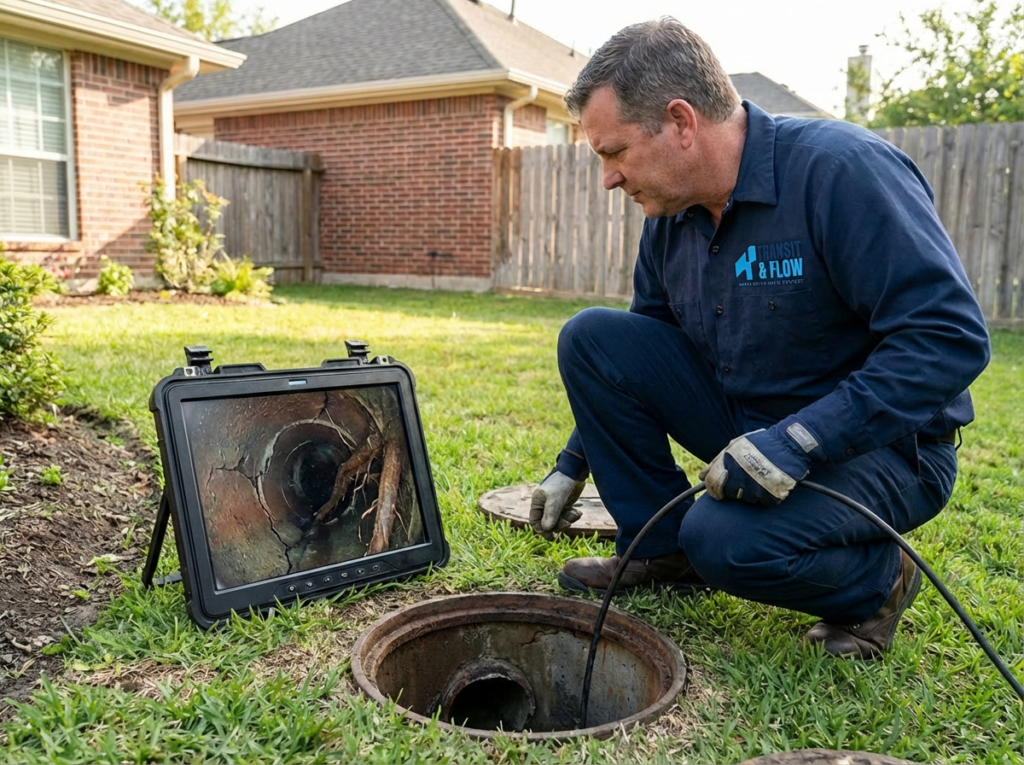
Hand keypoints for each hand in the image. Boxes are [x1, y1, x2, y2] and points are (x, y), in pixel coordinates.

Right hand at [529, 471, 585, 537]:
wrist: (576, 471)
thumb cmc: (562, 482)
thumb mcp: (555, 499)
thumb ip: (550, 514)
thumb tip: (546, 529)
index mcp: (537, 502)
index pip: (535, 521)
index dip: (542, 530)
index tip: (552, 536)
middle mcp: (544, 504)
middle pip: (547, 523)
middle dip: (558, 525)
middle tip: (568, 523)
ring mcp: (555, 505)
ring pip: (558, 521)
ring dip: (567, 521)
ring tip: (576, 514)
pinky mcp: (565, 505)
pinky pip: (566, 517)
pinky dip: (572, 517)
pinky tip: (578, 512)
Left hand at [699, 425, 814, 505]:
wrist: (790, 444)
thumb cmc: (761, 443)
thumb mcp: (735, 446)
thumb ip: (716, 461)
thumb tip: (701, 476)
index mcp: (728, 464)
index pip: (712, 485)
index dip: (714, 489)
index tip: (719, 491)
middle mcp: (739, 476)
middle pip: (729, 494)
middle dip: (733, 490)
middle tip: (744, 482)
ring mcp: (755, 487)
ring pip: (746, 499)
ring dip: (751, 492)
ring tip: (760, 477)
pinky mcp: (770, 495)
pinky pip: (763, 502)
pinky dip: (765, 495)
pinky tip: (770, 482)